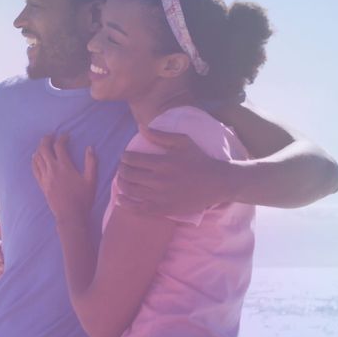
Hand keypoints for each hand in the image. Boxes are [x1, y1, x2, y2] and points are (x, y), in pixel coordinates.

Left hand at [31, 134, 96, 222]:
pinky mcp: (41, 184)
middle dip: (47, 139)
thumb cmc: (83, 199)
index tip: (66, 136)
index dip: (62, 138)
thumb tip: (90, 148)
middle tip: (51, 135)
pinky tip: (35, 157)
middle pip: (44, 149)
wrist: (70, 216)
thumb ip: (91, 162)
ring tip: (44, 144)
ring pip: (37, 157)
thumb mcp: (91, 180)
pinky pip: (34, 168)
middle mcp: (52, 169)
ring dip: (40, 148)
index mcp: (65, 167)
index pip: (59, 146)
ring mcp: (45, 177)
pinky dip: (34, 160)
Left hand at [116, 126, 240, 215]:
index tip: (126, 157)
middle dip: (121, 170)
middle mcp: (159, 180)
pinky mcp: (164, 209)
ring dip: (121, 184)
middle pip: (128, 175)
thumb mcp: (183, 142)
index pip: (132, 159)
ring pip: (130, 191)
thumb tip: (140, 127)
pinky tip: (120, 199)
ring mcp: (161, 196)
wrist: (217, 183)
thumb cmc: (199, 160)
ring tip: (121, 180)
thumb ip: (160, 135)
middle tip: (123, 168)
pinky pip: (139, 209)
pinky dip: (126, 204)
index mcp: (162, 163)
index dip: (125, 157)